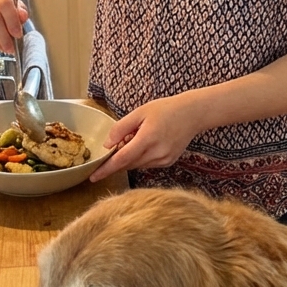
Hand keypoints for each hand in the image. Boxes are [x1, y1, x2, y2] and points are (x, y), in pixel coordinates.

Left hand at [88, 95, 202, 182]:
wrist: (193, 114)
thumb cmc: (166, 109)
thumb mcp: (140, 112)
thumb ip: (121, 128)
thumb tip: (107, 145)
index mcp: (148, 138)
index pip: (121, 159)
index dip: (106, 169)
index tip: (93, 177)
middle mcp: (157, 153)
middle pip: (128, 164)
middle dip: (116, 161)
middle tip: (113, 147)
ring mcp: (164, 160)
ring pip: (137, 165)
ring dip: (129, 158)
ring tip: (136, 138)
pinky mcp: (168, 162)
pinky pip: (147, 164)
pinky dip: (140, 158)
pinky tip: (146, 144)